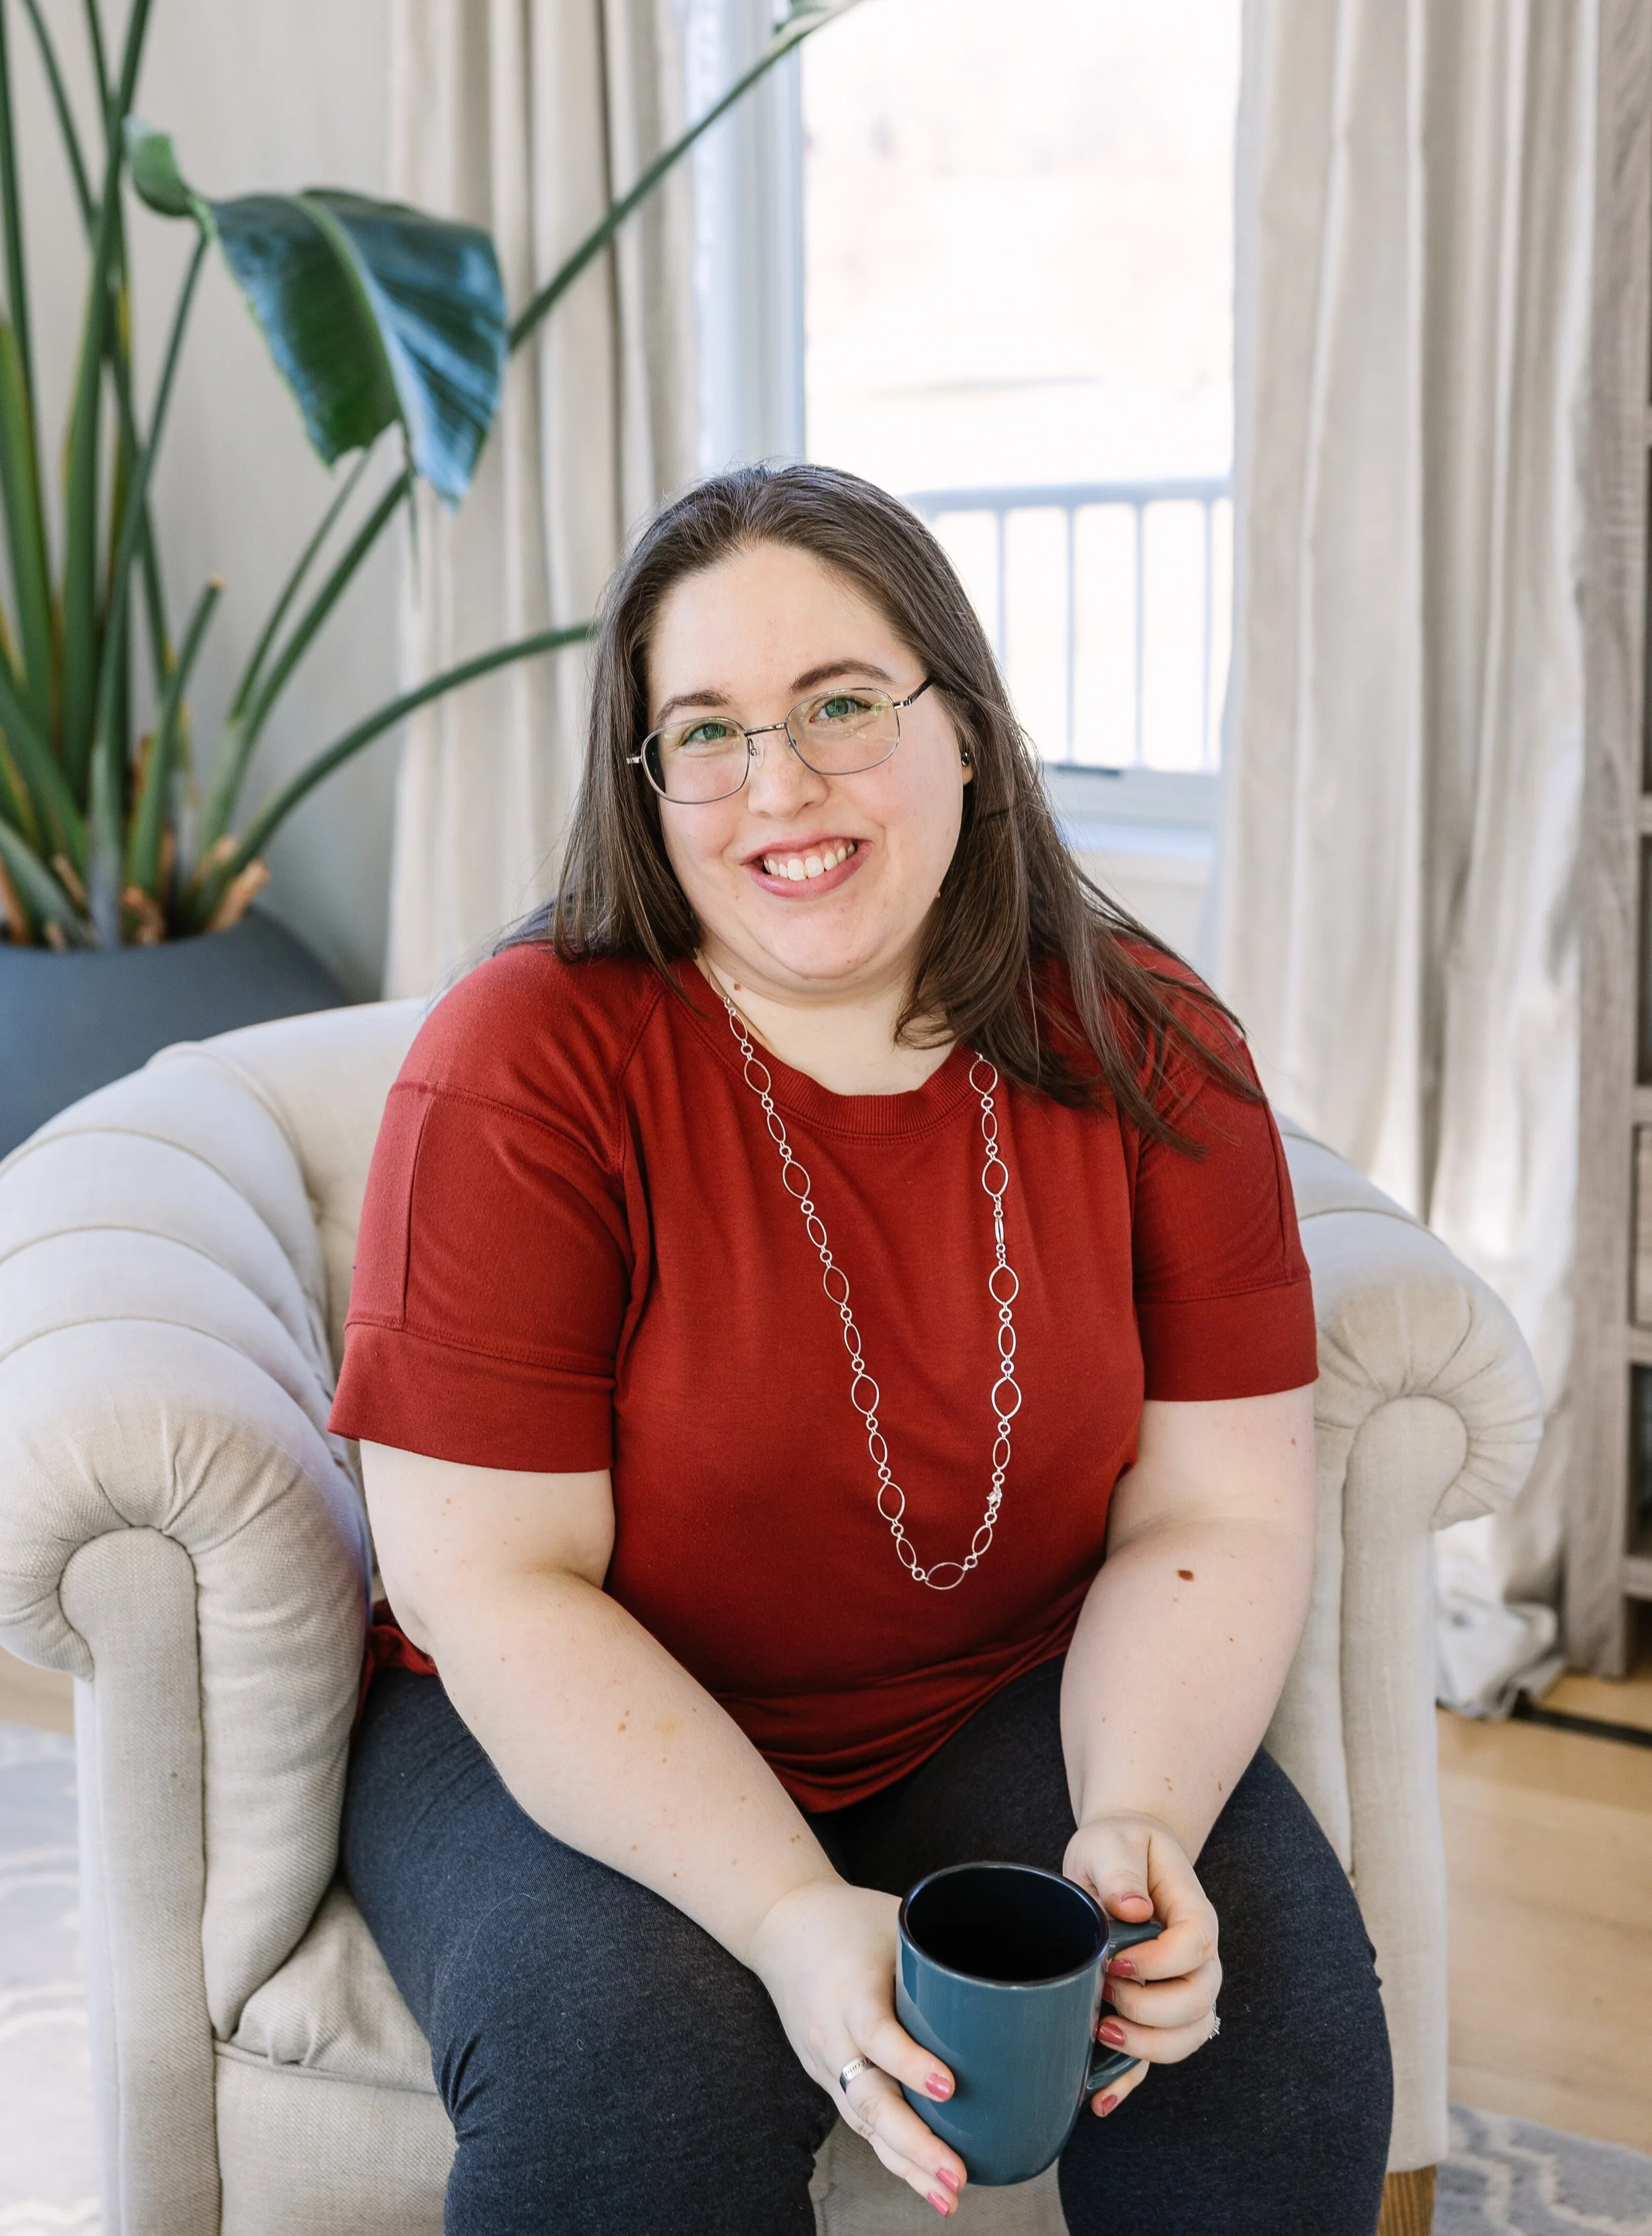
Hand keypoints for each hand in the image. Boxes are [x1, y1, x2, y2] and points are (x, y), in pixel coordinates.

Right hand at [747, 1878, 968, 2216]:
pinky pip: (861, 2123)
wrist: (781, 1924)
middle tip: (957, 2174)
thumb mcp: (896, 1919)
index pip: (875, 2032)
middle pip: (868, 2098)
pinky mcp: (828, 2078)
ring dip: (907, 2164)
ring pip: (865, 2123)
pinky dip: (894, 2155)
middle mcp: (833, 2034)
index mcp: (850, 1988)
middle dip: (914, 2143)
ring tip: (950, 2195)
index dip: (909, 2062)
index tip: (949, 2088)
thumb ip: (943, 1950)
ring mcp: (826, 2063)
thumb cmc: (850, 1919)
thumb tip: (1017, 1978)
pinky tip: (927, 2182)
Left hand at [1063, 1810, 1221, 2117]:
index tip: (1115, 1959)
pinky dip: (1131, 2080)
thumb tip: (1134, 1910)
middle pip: (1199, 2001)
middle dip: (1150, 2008)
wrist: (1122, 1855)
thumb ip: (1121, 1871)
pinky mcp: (1157, 2011)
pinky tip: (1100, 2097)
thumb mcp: (1112, 1842)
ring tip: (1101, 2032)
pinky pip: (1157, 2054)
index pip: (1196, 1946)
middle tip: (1103, 1990)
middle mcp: (1199, 1958)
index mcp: (1193, 1912)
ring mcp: (1184, 1988)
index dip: (1159, 1962)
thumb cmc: (1118, 1846)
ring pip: (1188, 2036)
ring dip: (1147, 2047)